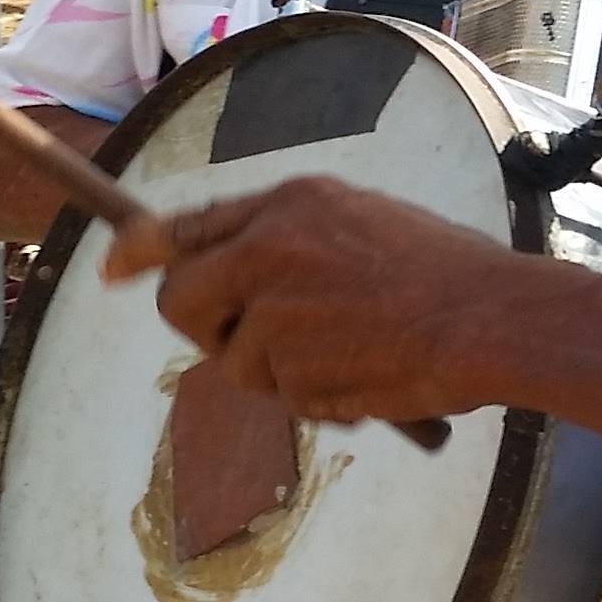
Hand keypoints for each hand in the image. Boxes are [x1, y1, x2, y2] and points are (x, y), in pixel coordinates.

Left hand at [104, 176, 536, 429]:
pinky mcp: (289, 363)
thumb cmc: (442, 274)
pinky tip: (363, 373)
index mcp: (287, 204)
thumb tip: (235, 276)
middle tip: (251, 343)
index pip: (185, 224)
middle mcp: (267, 248)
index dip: (140, 251)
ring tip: (345, 353)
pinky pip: (280, 394)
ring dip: (278, 372)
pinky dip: (314, 397)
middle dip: (205, 329)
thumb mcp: (357, 220)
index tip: (113, 268)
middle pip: (181, 299)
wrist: (487, 318)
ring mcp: (273, 307)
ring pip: (234, 360)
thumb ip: (288, 239)